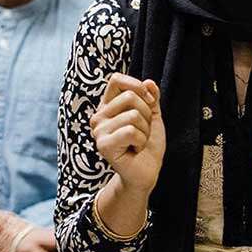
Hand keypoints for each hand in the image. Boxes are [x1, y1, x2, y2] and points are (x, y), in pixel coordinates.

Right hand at [90, 74, 165, 194]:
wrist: (146, 171)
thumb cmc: (147, 144)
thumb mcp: (152, 117)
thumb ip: (151, 98)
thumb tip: (149, 82)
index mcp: (108, 106)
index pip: (116, 80)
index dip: (137, 86)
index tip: (150, 101)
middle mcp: (99, 116)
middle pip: (130, 97)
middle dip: (147, 114)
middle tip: (142, 131)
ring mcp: (99, 131)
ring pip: (133, 115)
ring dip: (145, 130)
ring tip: (138, 142)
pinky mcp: (103, 145)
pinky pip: (130, 131)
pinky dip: (141, 140)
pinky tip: (135, 149)